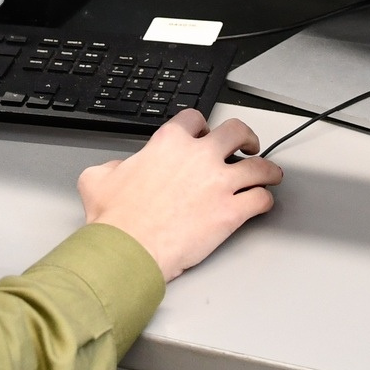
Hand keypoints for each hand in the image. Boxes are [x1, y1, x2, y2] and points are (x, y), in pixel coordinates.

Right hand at [77, 110, 281, 280]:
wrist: (129, 249)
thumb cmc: (116, 219)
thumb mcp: (98, 179)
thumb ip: (113, 166)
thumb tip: (118, 169)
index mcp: (169, 143)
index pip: (195, 119)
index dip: (202, 126)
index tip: (205, 134)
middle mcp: (199, 157)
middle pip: (237, 132)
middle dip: (246, 137)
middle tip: (248, 145)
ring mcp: (219, 183)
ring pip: (259, 166)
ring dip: (268, 169)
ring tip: (271, 173)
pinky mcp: (231, 212)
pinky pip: (260, 200)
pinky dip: (265, 200)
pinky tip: (263, 203)